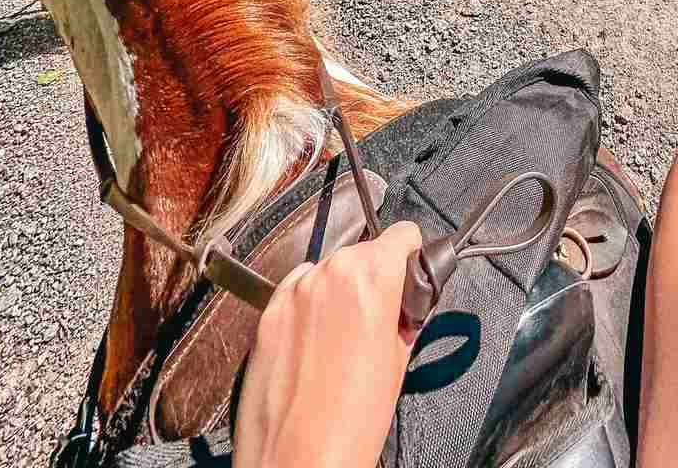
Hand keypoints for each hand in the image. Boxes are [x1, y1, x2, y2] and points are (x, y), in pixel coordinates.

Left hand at [235, 220, 422, 467]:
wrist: (298, 464)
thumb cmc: (349, 425)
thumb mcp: (399, 362)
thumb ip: (403, 315)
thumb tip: (406, 301)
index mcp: (370, 278)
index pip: (402, 233)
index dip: (411, 255)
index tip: (410, 272)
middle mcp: (328, 274)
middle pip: (363, 253)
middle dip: (374, 280)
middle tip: (380, 322)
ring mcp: (292, 293)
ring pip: (329, 273)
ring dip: (339, 294)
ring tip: (343, 344)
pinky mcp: (266, 314)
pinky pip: (297, 294)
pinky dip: (309, 310)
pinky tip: (316, 350)